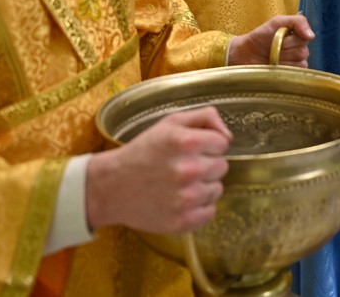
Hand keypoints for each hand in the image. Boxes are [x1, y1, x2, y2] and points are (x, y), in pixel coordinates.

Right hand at [86, 107, 231, 233]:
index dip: (208, 145)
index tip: (192, 149)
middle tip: (183, 167)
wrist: (111, 187)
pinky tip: (180, 200)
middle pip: (222, 166)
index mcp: (186, 142)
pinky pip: (210, 212)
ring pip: (217, 189)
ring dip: (203, 186)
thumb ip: (204, 118)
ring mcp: (186, 199)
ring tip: (179, 184)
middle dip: (206, 164)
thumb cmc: (143, 152)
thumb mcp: (170, 123)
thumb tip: (228, 135)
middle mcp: (189, 170)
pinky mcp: (182, 221)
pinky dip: (199, 208)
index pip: (223, 143)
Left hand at [228, 14, 314, 66]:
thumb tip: (312, 35)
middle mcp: (299, 50)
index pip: (306, 38)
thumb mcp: (277, 22)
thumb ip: (297, 22)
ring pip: (300, 63)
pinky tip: (274, 66)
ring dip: (284, 60)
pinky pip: (296, 74)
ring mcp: (295, 64)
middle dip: (286, 49)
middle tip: (273, 47)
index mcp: (298, 36)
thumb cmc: (260, 37)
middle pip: (303, 52)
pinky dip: (284, 69)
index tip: (280, 36)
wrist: (245, 53)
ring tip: (272, 57)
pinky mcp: (290, 76)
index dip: (292, 39)